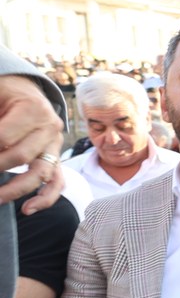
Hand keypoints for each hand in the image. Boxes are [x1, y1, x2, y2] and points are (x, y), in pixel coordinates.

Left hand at [0, 75, 65, 208]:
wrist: (22, 88)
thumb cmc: (2, 92)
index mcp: (33, 108)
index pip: (3, 137)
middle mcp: (50, 127)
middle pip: (21, 156)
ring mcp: (55, 145)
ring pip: (40, 174)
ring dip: (14, 189)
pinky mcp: (55, 158)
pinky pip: (56, 183)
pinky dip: (45, 198)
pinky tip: (27, 209)